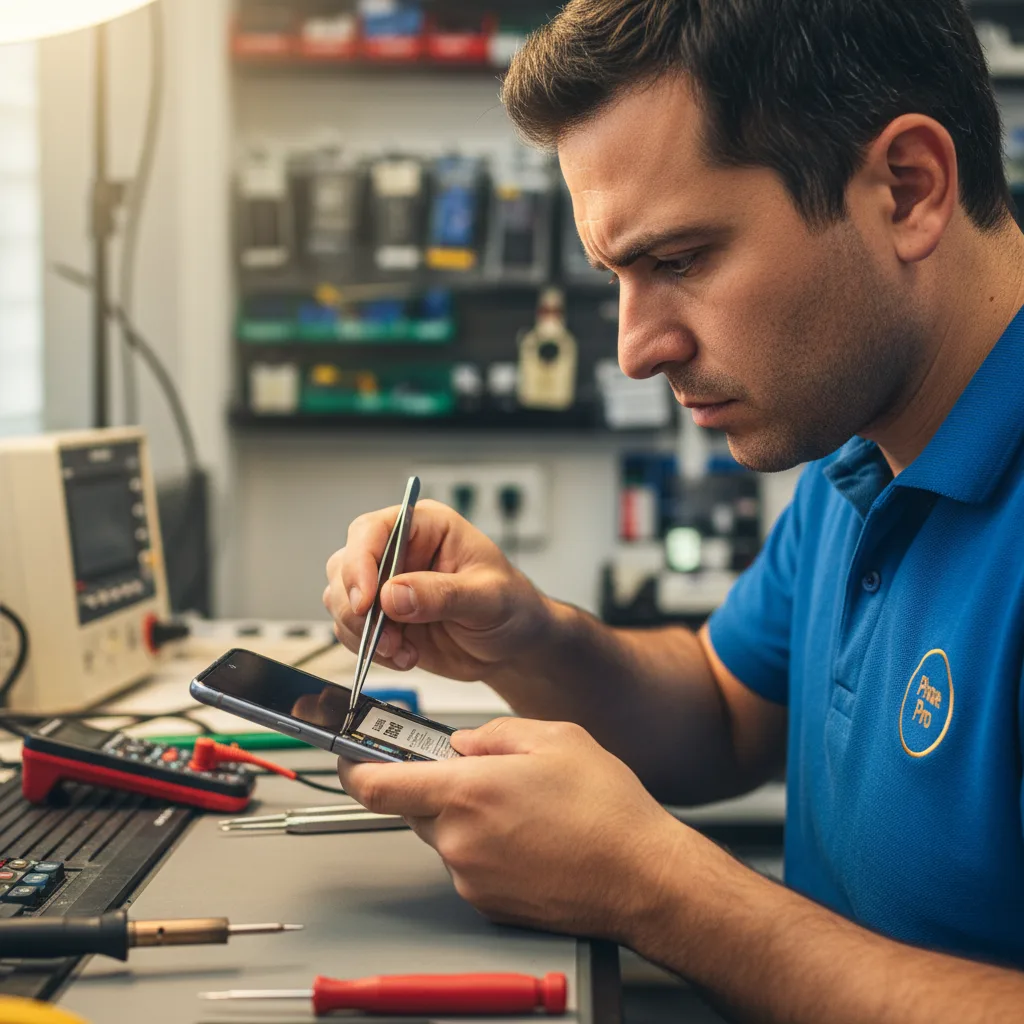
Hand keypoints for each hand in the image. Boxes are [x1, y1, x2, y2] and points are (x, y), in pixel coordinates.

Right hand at [324, 499, 550, 680]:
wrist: (514, 645)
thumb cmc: (512, 606)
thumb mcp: (489, 597)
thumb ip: (443, 594)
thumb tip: (394, 595)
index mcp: (426, 527)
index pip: (373, 530)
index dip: (360, 562)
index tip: (367, 600)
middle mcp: (400, 552)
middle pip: (345, 565)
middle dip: (357, 606)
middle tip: (386, 636)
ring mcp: (387, 586)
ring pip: (341, 600)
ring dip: (363, 632)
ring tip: (402, 650)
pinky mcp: (383, 619)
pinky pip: (351, 631)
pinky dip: (369, 650)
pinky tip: (404, 656)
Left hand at [337, 718, 696, 940]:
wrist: (643, 877)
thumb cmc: (607, 811)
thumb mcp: (554, 737)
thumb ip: (494, 733)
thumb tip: (465, 741)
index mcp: (466, 791)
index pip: (375, 785)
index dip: (353, 767)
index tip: (349, 756)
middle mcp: (458, 840)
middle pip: (414, 806)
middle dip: (437, 784)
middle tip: (482, 772)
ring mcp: (470, 877)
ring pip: (444, 834)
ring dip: (467, 815)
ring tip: (523, 806)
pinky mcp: (487, 902)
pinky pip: (468, 863)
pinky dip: (486, 845)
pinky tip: (530, 835)